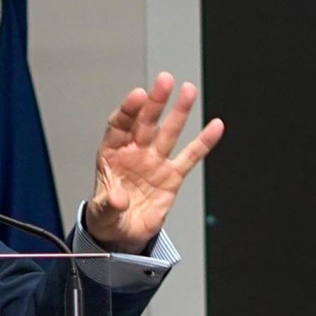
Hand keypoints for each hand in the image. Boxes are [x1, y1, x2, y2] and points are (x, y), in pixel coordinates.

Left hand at [85, 72, 223, 253]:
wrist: (124, 234)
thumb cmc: (107, 217)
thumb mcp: (101, 214)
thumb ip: (108, 204)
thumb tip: (117, 198)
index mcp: (111, 155)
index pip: (119, 126)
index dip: (128, 110)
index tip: (138, 96)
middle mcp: (134, 153)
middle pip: (145, 122)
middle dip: (155, 102)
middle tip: (164, 81)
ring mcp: (154, 162)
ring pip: (168, 132)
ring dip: (178, 112)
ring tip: (188, 90)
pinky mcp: (172, 175)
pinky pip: (190, 156)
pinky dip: (203, 142)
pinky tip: (215, 126)